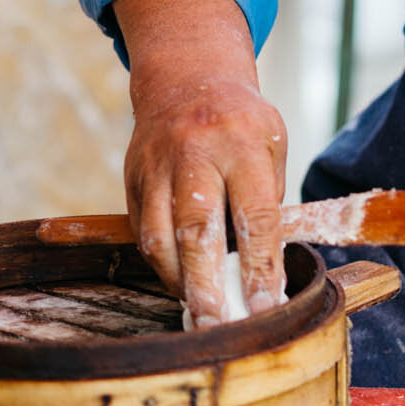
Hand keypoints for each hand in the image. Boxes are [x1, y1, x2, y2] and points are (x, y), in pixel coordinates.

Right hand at [114, 0, 287, 328]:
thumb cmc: (242, 123)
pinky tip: (180, 283)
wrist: (186, 79)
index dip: (260, 267)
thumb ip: (266, 202)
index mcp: (242, 143)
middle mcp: (194, 154)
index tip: (267, 308)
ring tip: (199, 313)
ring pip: (158, 236)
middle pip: (196, 230)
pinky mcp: (131, 178)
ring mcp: (156, 166)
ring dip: (178, 281)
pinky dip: (161, 263)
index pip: (254, 216)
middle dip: (206, 285)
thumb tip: (261, 271)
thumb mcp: (272, 145)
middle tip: (217, 326)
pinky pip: (142, 231)